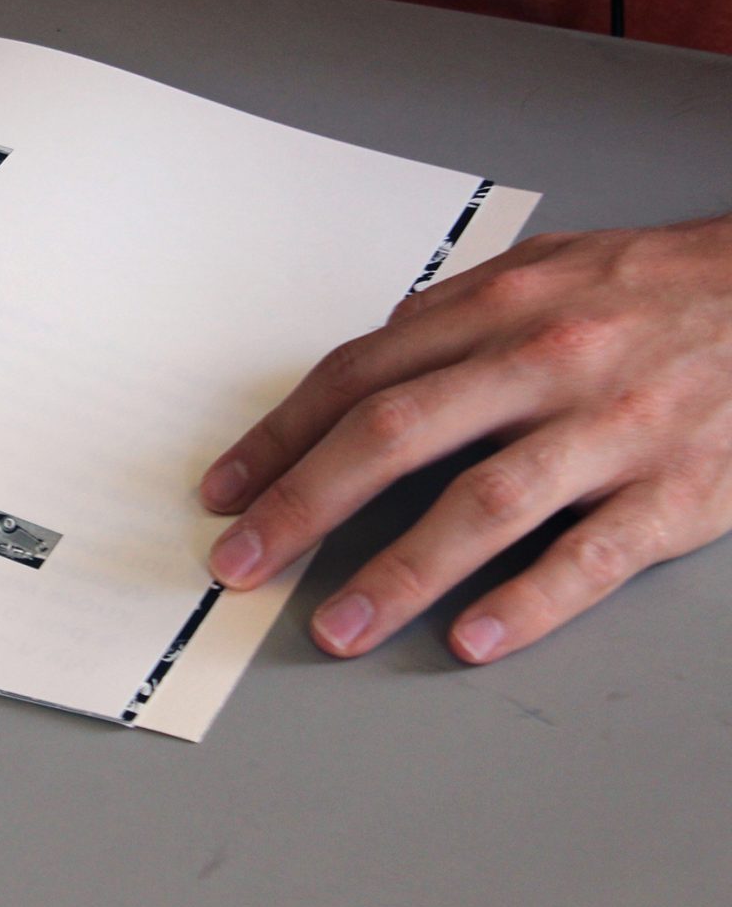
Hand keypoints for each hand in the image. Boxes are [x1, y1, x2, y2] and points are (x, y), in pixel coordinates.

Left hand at [198, 214, 731, 662]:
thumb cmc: (665, 287)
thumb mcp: (551, 268)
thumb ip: (457, 312)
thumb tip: (373, 357)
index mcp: (499, 308)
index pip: (356, 377)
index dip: (280, 437)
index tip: (227, 490)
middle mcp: (543, 363)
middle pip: (392, 436)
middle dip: (302, 505)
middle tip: (242, 563)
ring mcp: (611, 428)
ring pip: (481, 504)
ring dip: (396, 573)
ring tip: (336, 626)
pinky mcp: (680, 490)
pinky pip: (591, 555)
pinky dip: (526, 602)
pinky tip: (469, 638)